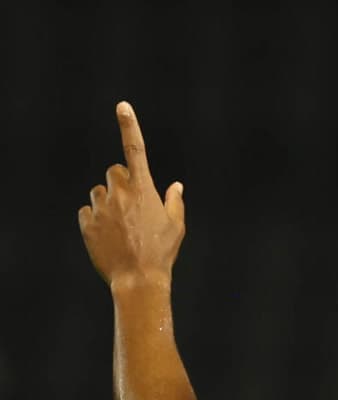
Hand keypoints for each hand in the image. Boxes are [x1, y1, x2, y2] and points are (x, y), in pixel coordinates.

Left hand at [79, 102, 184, 288]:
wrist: (138, 279)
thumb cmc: (162, 252)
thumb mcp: (176, 226)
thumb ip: (174, 201)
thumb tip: (176, 186)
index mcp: (144, 189)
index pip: (135, 150)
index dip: (129, 125)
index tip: (122, 107)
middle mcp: (119, 193)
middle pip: (114, 172)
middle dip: (121, 183)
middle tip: (132, 206)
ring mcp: (100, 207)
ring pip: (99, 193)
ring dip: (108, 203)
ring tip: (121, 228)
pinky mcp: (86, 223)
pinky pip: (87, 213)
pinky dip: (96, 221)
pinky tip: (109, 238)